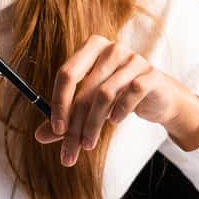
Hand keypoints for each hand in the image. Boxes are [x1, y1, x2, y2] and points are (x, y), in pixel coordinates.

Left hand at [35, 35, 198, 165]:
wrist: (159, 97)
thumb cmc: (119, 97)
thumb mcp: (90, 106)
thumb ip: (67, 118)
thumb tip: (39, 136)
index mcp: (91, 48)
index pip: (67, 74)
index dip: (59, 103)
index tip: (56, 129)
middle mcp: (111, 49)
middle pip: (85, 89)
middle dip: (75, 124)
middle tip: (70, 150)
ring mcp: (132, 59)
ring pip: (104, 95)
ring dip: (94, 124)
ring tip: (89, 144)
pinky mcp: (150, 74)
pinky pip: (130, 93)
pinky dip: (119, 111)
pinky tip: (114, 122)